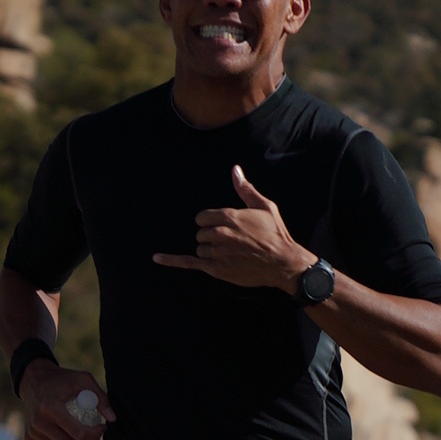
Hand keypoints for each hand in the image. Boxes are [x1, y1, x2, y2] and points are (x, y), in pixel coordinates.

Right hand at [20, 356, 111, 439]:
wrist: (34, 381)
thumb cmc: (62, 380)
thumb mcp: (83, 380)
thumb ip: (100, 398)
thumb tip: (112, 419)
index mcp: (50, 407)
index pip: (78, 433)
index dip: (96, 434)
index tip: (102, 426)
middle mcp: (38, 423)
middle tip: (96, 436)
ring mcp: (32, 434)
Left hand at [155, 164, 311, 292]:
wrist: (283, 263)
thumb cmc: (276, 233)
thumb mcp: (264, 206)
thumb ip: (245, 189)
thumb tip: (235, 170)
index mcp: (228, 217)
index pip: (203, 217)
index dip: (211, 221)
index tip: (222, 226)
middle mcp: (219, 234)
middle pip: (200, 232)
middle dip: (212, 235)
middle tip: (232, 241)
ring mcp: (216, 252)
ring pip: (200, 248)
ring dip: (210, 249)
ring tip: (231, 252)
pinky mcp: (216, 269)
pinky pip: (189, 263)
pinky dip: (172, 260)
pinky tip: (157, 258)